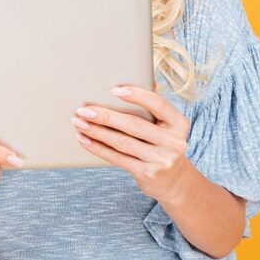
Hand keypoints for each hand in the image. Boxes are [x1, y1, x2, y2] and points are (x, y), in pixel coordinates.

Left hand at [71, 84, 192, 203]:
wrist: (174, 181)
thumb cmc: (164, 144)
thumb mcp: (168, 125)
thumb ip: (157, 105)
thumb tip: (147, 79)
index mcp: (179, 123)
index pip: (158, 104)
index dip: (137, 95)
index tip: (114, 90)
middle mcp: (173, 142)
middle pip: (134, 125)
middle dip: (106, 116)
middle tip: (84, 110)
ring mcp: (161, 159)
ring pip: (122, 142)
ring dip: (97, 132)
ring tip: (79, 123)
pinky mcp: (147, 174)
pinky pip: (118, 158)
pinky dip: (99, 148)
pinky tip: (85, 140)